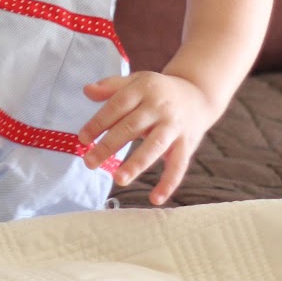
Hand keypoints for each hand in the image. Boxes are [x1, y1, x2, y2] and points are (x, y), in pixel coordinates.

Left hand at [78, 72, 214, 206]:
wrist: (198, 95)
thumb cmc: (158, 92)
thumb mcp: (136, 81)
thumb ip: (111, 86)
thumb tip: (87, 91)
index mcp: (143, 89)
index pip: (117, 105)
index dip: (99, 122)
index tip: (82, 139)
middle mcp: (159, 107)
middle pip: (131, 127)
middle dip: (109, 146)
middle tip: (89, 162)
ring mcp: (174, 126)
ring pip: (154, 146)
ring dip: (136, 164)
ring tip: (119, 179)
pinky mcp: (187, 144)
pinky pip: (178, 165)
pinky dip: (169, 183)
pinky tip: (155, 199)